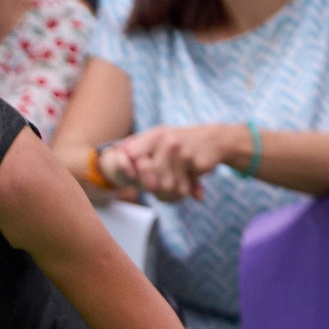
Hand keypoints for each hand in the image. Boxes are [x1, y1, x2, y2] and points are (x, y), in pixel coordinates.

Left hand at [111, 123, 245, 201]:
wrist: (214, 138)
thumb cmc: (179, 142)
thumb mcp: (157, 138)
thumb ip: (135, 144)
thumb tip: (114, 149)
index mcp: (154, 135)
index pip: (130, 156)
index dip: (126, 170)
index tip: (130, 179)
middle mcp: (167, 141)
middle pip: (146, 174)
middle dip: (149, 187)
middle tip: (154, 189)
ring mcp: (182, 152)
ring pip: (164, 185)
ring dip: (168, 193)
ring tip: (173, 190)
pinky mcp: (196, 163)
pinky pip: (182, 187)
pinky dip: (184, 192)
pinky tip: (190, 189)